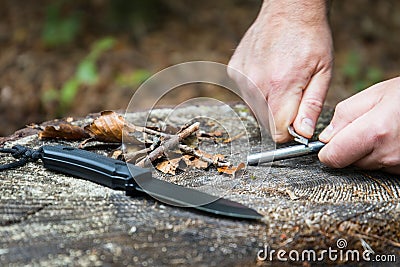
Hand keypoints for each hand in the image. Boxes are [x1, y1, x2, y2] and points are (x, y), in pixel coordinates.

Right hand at [228, 0, 332, 141]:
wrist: (289, 10)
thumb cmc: (310, 38)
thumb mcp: (323, 73)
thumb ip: (311, 106)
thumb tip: (303, 134)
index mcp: (281, 85)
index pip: (278, 132)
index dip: (290, 131)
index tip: (298, 121)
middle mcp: (256, 83)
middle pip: (265, 124)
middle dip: (280, 118)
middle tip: (292, 95)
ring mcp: (242, 77)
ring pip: (254, 110)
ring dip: (268, 104)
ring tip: (280, 81)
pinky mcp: (234, 71)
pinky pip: (245, 95)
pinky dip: (256, 91)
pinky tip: (267, 73)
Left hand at [318, 77, 399, 173]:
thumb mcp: (374, 94)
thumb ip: (344, 116)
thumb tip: (326, 137)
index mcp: (374, 133)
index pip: (333, 157)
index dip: (326, 151)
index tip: (328, 144)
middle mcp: (386, 154)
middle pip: (348, 162)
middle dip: (348, 147)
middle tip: (362, 128)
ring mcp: (398, 164)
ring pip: (366, 165)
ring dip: (365, 152)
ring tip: (382, 130)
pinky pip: (383, 166)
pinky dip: (381, 155)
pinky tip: (392, 138)